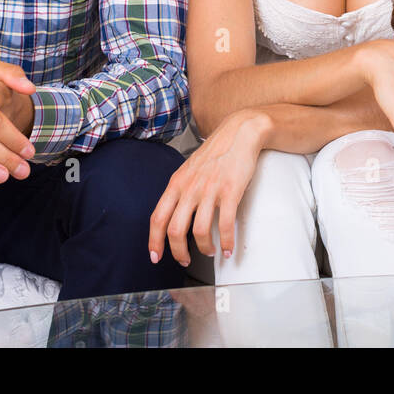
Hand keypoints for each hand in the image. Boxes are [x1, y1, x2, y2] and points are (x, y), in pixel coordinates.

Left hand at [148, 109, 269, 266]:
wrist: (239, 133)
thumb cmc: (216, 152)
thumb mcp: (188, 169)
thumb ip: (180, 190)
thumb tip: (174, 214)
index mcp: (177, 183)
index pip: (158, 217)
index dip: (154, 241)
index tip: (156, 256)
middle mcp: (190, 188)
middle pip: (176, 230)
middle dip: (179, 252)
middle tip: (185, 260)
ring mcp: (210, 190)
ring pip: (200, 231)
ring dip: (204, 248)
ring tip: (210, 251)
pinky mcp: (230, 192)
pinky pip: (225, 225)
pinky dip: (227, 242)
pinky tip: (229, 248)